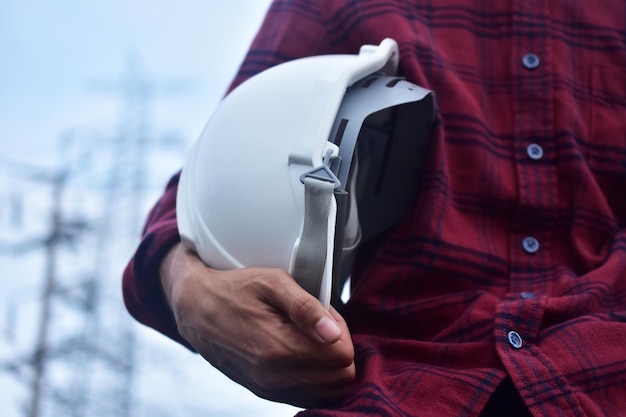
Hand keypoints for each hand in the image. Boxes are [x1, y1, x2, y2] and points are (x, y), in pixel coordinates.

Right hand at [159, 243, 355, 406]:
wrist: (196, 308)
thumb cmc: (235, 289)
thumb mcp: (272, 281)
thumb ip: (307, 307)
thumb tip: (333, 334)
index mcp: (277, 348)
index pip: (342, 357)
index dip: (342, 333)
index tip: (326, 317)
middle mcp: (273, 377)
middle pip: (339, 379)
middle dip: (340, 351)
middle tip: (321, 327)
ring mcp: (268, 389)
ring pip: (327, 393)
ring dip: (329, 367)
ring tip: (309, 339)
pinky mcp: (264, 393)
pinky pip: (308, 398)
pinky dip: (315, 378)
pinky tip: (302, 353)